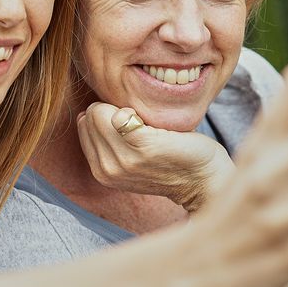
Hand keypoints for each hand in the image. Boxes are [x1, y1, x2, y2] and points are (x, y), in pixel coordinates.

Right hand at [76, 104, 234, 210]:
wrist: (203, 178)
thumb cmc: (171, 160)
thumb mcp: (129, 158)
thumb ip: (107, 141)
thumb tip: (86, 114)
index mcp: (101, 172)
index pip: (84, 123)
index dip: (107, 115)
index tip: (130, 124)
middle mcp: (107, 170)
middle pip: (91, 115)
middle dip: (112, 110)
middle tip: (140, 124)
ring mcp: (124, 160)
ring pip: (101, 112)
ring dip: (125, 109)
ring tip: (147, 125)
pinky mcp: (143, 146)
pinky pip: (120, 114)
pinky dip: (136, 109)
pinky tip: (154, 124)